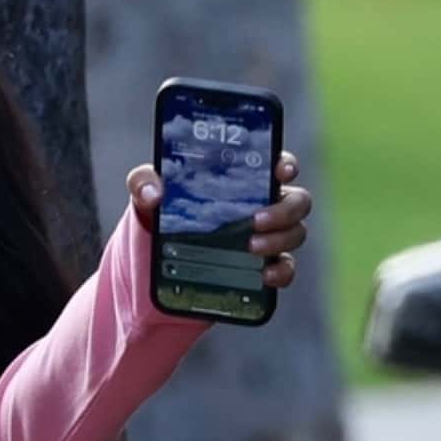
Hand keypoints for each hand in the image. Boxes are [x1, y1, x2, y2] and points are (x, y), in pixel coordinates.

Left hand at [128, 152, 314, 288]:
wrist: (154, 265)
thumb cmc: (160, 217)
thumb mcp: (146, 196)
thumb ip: (144, 183)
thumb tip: (154, 194)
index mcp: (244, 181)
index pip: (277, 164)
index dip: (285, 164)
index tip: (280, 170)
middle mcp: (263, 205)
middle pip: (296, 200)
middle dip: (285, 209)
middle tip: (256, 220)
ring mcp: (265, 237)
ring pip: (295, 233)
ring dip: (281, 239)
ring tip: (252, 247)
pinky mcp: (260, 267)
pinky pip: (286, 269)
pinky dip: (282, 272)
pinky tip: (266, 276)